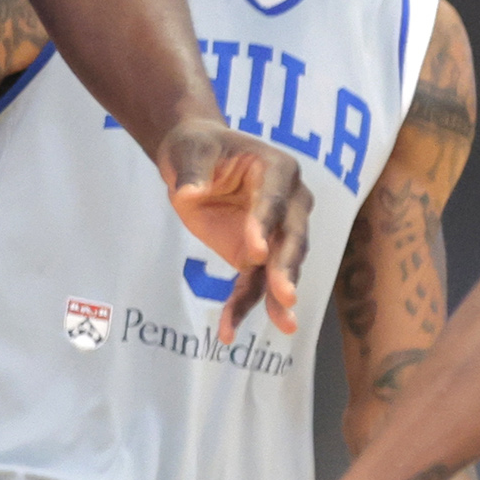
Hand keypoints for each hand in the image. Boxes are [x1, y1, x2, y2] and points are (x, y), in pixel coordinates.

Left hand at [160, 117, 312, 338]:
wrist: (198, 160)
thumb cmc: (198, 148)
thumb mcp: (190, 151)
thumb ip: (192, 172)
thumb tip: (188, 195)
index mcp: (278, 170)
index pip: (276, 199)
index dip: (267, 224)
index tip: (257, 252)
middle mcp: (289, 204)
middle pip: (291, 239)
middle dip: (286, 269)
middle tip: (284, 294)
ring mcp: (277, 234)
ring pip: (280, 268)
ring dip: (278, 296)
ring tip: (284, 325)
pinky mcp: (257, 256)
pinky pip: (253, 284)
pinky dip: (243, 307)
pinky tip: (229, 331)